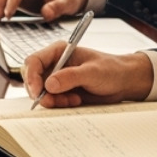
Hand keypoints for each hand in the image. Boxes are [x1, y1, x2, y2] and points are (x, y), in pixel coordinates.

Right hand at [22, 44, 153, 107]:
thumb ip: (70, 77)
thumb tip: (49, 84)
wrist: (125, 82)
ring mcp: (58, 79)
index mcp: (58, 51)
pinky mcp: (63, 92)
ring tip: (73, 100)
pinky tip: (76, 101)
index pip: (34, 62)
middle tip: (52, 102)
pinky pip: (52, 101)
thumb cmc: (111, 70)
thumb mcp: (92, 72)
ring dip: (53, 100)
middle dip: (40, 92)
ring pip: (42, 93)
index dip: (31, 77)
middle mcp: (55, 64)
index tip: (38, 92)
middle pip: (33, 79)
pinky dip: (60, 104)